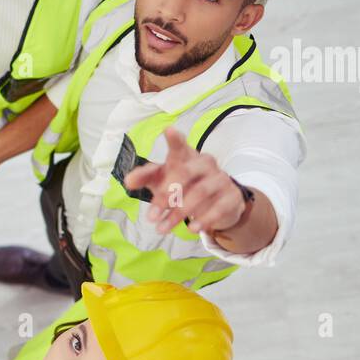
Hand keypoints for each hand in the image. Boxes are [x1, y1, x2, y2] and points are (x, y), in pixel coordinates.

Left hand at [123, 127, 246, 235]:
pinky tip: (191, 229)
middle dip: (165, 195)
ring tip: (161, 229)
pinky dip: (204, 219)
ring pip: (199, 192)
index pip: (179, 146)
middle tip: (150, 216)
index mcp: (186, 156)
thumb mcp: (162, 180)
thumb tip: (128, 181)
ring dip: (178, 213)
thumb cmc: (184, 185)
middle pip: (185, 172)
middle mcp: (204, 163)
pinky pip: (219, 207)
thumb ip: (145, 177)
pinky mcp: (232, 196)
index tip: (168, 131)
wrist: (218, 202)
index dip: (175, 140)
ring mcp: (220, 178)